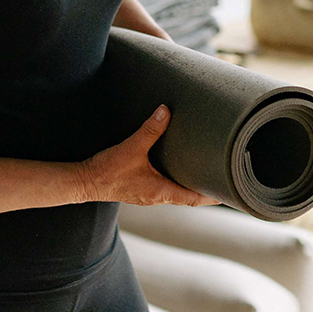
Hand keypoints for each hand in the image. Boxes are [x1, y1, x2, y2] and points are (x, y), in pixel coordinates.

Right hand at [80, 106, 218, 206]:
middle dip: (204, 189)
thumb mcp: (131, 148)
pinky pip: (164, 187)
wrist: (84, 181)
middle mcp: (157, 197)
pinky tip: (176, 169)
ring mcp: (149, 195)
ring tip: (204, 173)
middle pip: (188, 197)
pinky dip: (175, 180)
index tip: (228, 192)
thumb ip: (149, 130)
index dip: (212, 196)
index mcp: (160, 192)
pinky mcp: (141, 190)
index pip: (193, 199)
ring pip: (176, 193)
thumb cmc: (107, 171)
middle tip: (221, 179)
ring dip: (189, 185)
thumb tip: (165, 112)